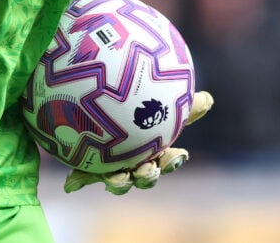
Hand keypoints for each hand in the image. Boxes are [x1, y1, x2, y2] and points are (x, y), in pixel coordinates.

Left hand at [62, 90, 213, 194]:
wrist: (96, 98)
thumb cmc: (133, 101)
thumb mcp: (156, 96)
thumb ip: (179, 101)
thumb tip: (208, 99)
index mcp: (155, 150)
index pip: (168, 158)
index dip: (172, 160)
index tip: (177, 153)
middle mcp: (136, 163)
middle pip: (146, 176)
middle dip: (148, 176)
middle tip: (147, 169)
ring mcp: (113, 168)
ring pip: (119, 182)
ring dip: (119, 183)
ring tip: (115, 179)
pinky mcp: (90, 168)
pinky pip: (85, 176)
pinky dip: (80, 180)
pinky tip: (71, 183)